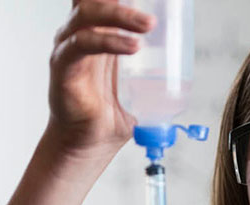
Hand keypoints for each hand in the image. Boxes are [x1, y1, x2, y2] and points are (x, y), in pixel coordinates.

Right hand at [46, 0, 154, 166]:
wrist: (91, 144)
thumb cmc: (111, 114)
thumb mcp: (139, 83)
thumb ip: (156, 67)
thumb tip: (187, 61)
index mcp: (99, 33)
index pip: (106, 1)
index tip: (154, 1)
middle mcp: (80, 34)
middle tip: (153, 15)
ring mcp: (69, 47)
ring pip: (88, 15)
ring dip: (120, 15)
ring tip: (148, 25)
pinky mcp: (62, 66)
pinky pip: (83, 44)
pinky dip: (109, 41)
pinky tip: (132, 46)